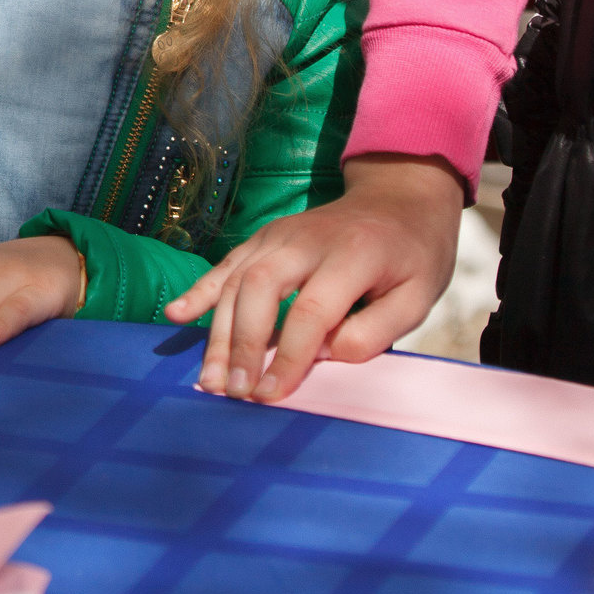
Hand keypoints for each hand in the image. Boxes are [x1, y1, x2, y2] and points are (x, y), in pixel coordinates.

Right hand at [169, 154, 464, 401]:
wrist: (397, 198)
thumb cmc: (412, 256)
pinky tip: (175, 315)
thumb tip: (324, 356)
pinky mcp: (263, 238)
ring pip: (236, 280)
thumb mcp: (418, 297)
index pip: (311, 310)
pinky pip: (226, 264)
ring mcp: (279, 235)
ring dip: (218, 332)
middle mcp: (306, 240)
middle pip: (260, 289)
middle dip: (242, 344)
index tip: (271, 394)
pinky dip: (199, 290)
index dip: (288, 355)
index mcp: (353, 255)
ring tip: (210, 379)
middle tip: (234, 391)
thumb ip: (375, 330)